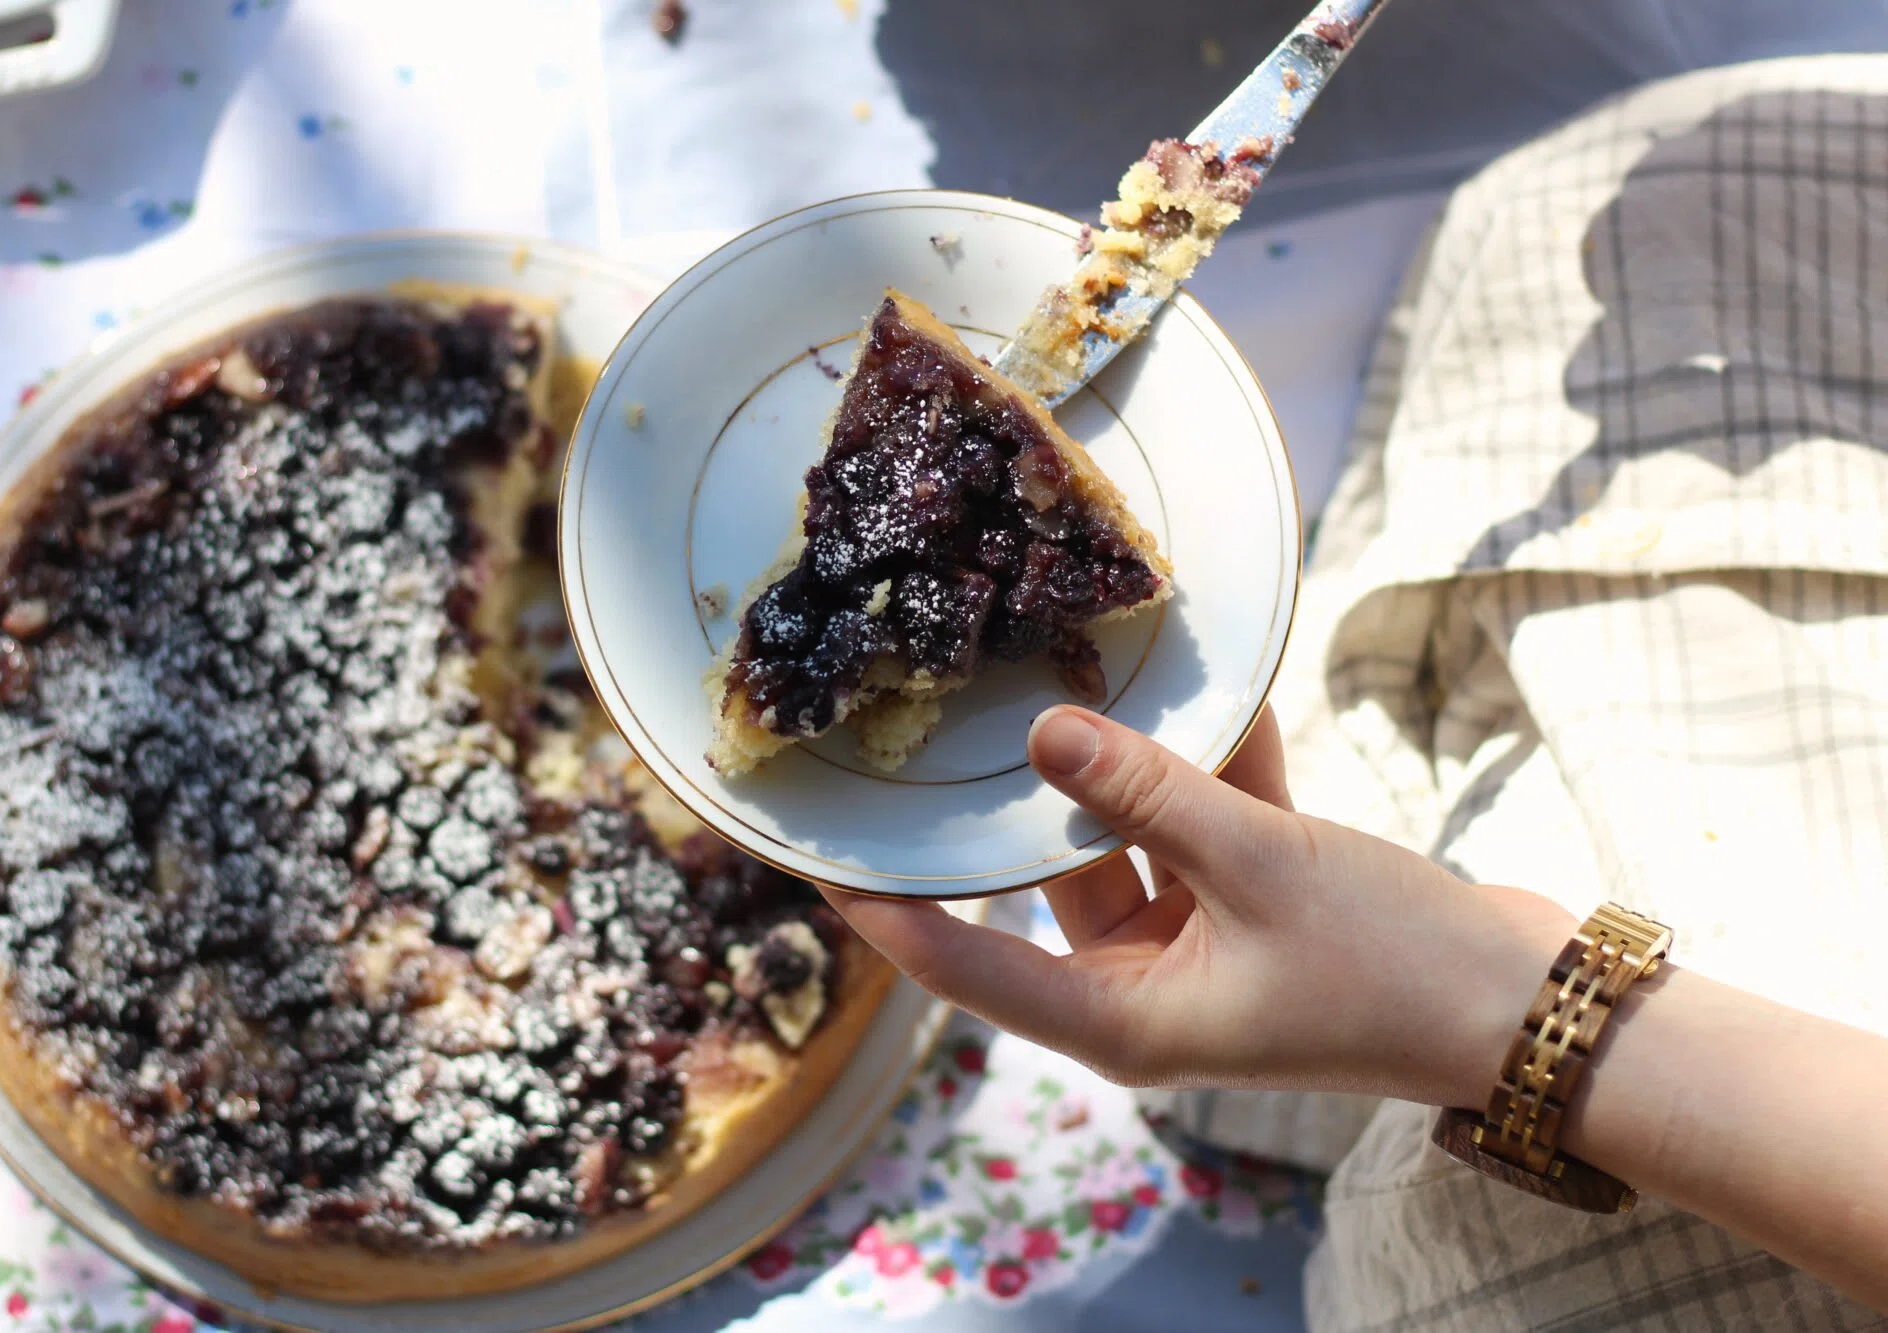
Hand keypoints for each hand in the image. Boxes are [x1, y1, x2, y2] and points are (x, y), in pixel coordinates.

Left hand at [822, 705, 1572, 1107]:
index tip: (818, 851)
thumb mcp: (1262, 864)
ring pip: (1128, 842)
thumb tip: (1044, 731)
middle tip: (945, 714)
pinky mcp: (1251, 910)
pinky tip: (1212, 685)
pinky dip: (1209, 772)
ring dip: (1127, 767)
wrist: (1528, 1007)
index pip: (965, 963)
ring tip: (1075, 666)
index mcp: (1122, 1017)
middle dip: (1019, 799)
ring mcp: (1199, 949)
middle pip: (1045, 885)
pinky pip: (1203, 831)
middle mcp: (1145, 990)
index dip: (887, 912)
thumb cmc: (1391, 964)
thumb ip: (1151, 792)